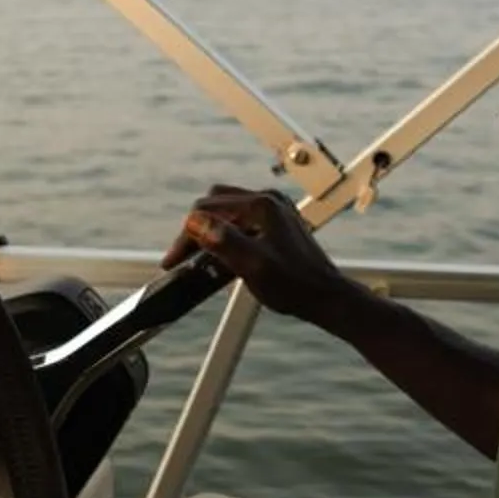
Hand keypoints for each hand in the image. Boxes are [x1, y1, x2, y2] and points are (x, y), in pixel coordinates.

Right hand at [164, 185, 358, 327]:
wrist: (326, 297)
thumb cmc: (294, 285)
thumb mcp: (253, 266)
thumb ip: (224, 241)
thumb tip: (195, 223)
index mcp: (261, 205)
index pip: (206, 211)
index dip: (186, 237)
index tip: (173, 262)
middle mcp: (268, 200)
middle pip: (214, 204)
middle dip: (195, 231)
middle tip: (183, 260)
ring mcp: (274, 209)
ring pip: (226, 210)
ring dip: (209, 232)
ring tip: (197, 260)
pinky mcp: (277, 222)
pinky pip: (240, 219)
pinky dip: (226, 234)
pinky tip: (221, 257)